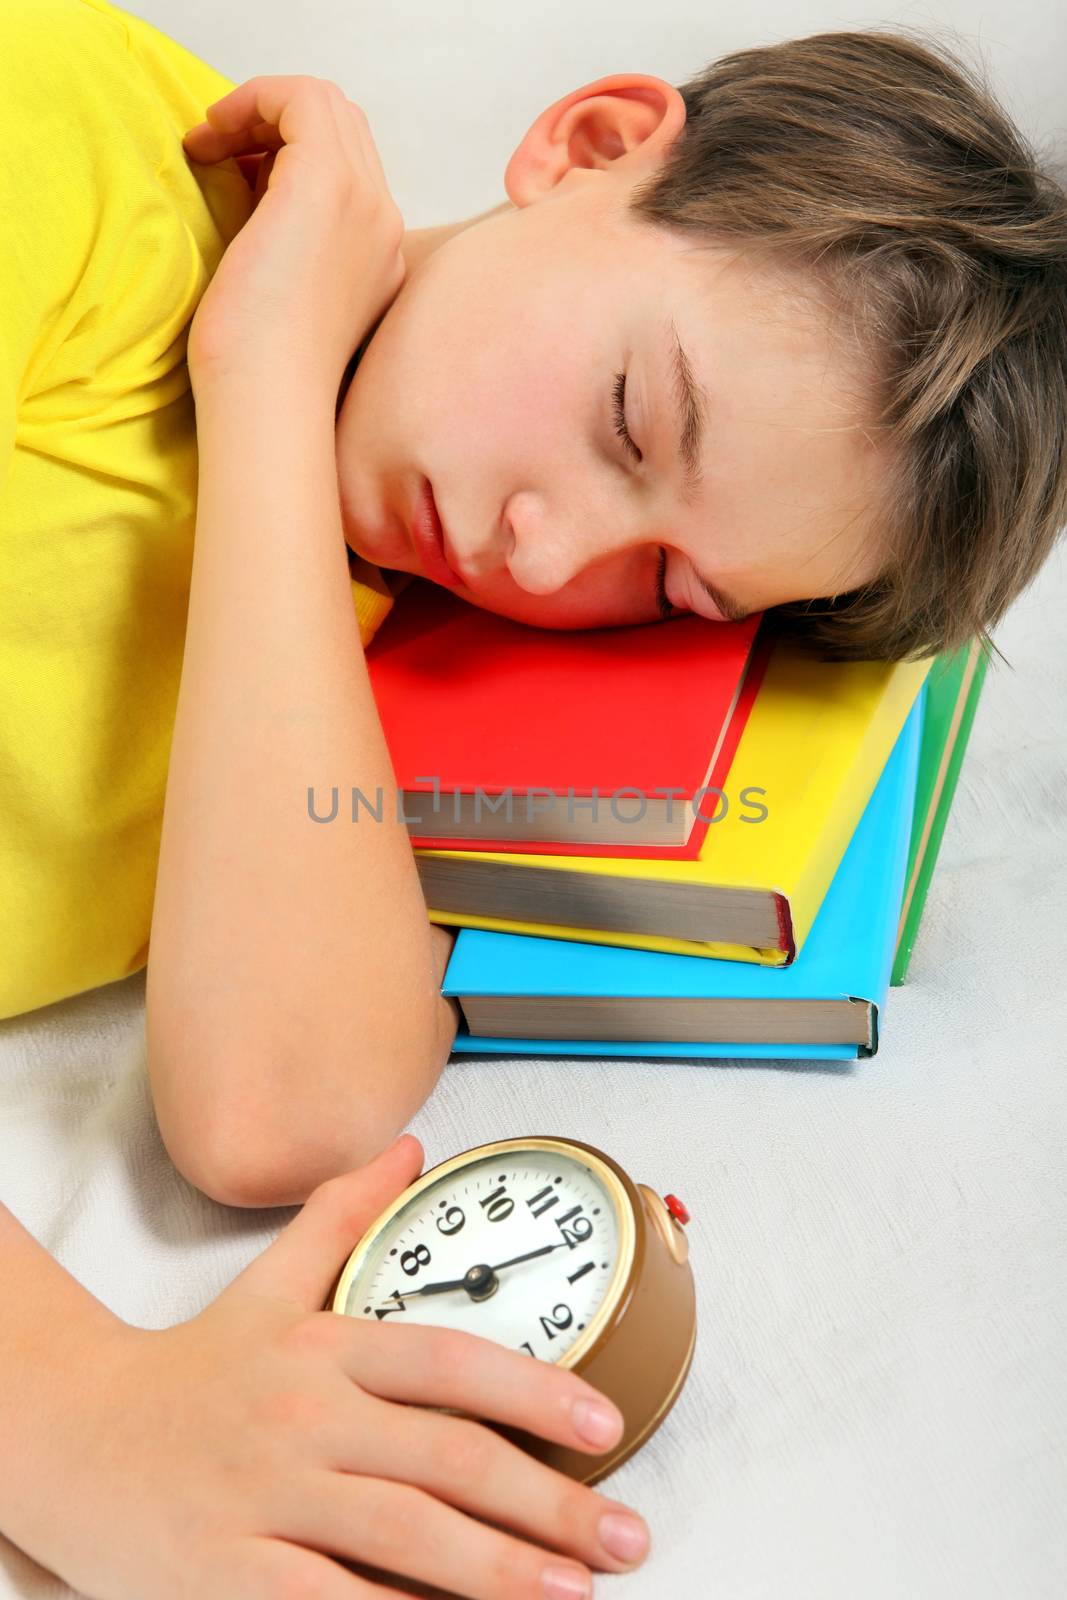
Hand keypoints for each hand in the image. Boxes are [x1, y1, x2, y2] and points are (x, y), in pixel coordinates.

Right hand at [34, 1136, 649, 1598]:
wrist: (77, 1436)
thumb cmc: (194, 1367)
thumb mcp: (269, 1284)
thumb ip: (343, 1213)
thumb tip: (410, 1150)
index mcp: (324, 1348)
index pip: (447, 1361)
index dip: (533, 1391)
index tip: (604, 1424)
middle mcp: (303, 1419)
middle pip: (443, 1460)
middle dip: (546, 1504)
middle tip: (622, 1535)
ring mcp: (267, 1500)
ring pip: (401, 1539)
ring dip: (496, 1573)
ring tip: (571, 1594)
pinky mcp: (232, 1576)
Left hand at [181, 75, 406, 389]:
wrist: (268, 401)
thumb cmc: (262, 373)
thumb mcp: (287, 301)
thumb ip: (292, 248)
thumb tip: (254, 195)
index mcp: (381, 255)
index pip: (350, 166)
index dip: (287, 152)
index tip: (235, 174)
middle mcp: (385, 223)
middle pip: (344, 126)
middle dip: (277, 123)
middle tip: (220, 150)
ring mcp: (365, 201)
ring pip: (325, 106)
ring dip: (261, 110)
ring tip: (211, 144)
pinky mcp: (326, 183)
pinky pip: (297, 99)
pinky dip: (250, 101)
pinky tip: (210, 136)